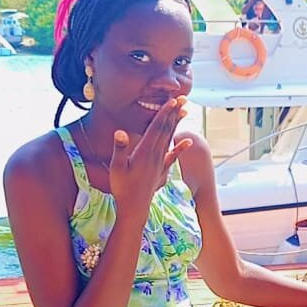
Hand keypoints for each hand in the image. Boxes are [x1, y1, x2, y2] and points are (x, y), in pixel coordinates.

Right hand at [108, 97, 192, 214]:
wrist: (134, 208)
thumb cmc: (122, 188)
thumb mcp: (117, 168)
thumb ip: (119, 149)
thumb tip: (120, 132)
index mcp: (144, 152)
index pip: (156, 128)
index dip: (164, 113)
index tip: (171, 100)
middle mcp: (155, 155)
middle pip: (166, 130)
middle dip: (173, 113)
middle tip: (182, 97)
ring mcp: (160, 163)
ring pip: (170, 139)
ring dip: (177, 124)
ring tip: (184, 110)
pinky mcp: (161, 170)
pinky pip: (173, 156)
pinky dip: (180, 147)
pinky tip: (189, 141)